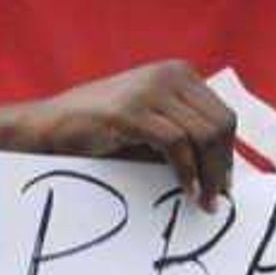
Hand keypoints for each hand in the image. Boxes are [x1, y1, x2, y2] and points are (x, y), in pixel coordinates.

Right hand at [17, 60, 239, 208]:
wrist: (48, 127)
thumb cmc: (99, 131)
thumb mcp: (151, 124)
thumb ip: (183, 136)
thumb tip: (220, 172)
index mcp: (178, 73)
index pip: (222, 115)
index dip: (228, 153)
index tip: (223, 184)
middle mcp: (169, 75)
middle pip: (219, 124)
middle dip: (222, 166)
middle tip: (217, 198)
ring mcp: (151, 90)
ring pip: (203, 134)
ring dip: (208, 174)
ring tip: (204, 200)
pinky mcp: (133, 111)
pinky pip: (177, 145)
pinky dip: (187, 172)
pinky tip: (186, 191)